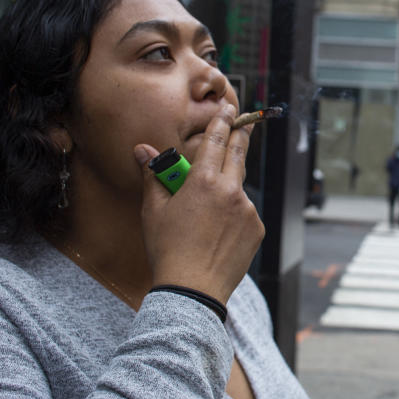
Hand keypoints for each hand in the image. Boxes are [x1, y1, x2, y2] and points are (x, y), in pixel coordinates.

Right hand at [135, 104, 264, 304]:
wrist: (192, 289)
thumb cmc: (167, 249)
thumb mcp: (153, 211)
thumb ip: (154, 176)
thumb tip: (142, 151)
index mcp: (204, 181)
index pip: (216, 140)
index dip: (222, 121)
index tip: (228, 109)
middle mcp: (231, 191)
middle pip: (237, 155)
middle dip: (239, 136)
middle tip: (244, 123)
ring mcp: (247, 210)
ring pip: (238, 189)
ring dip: (227, 188)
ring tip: (208, 210)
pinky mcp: (256, 229)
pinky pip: (244, 213)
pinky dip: (234, 214)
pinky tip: (217, 232)